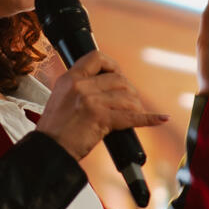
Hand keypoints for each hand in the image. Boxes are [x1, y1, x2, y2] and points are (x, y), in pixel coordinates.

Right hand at [35, 52, 168, 160]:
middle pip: (118, 79)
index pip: (96, 57)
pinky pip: (132, 117)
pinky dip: (149, 119)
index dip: (112, 65)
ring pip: (127, 97)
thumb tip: (103, 85)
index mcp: (70, 78)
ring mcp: (91, 102)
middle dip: (129, 91)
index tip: (118, 75)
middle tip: (129, 102)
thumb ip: (78, 88)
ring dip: (136, 106)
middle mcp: (81, 86)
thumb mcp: (60, 98)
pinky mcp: (101, 119)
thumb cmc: (54, 130)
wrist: (48, 150)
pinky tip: (160, 119)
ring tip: (135, 113)